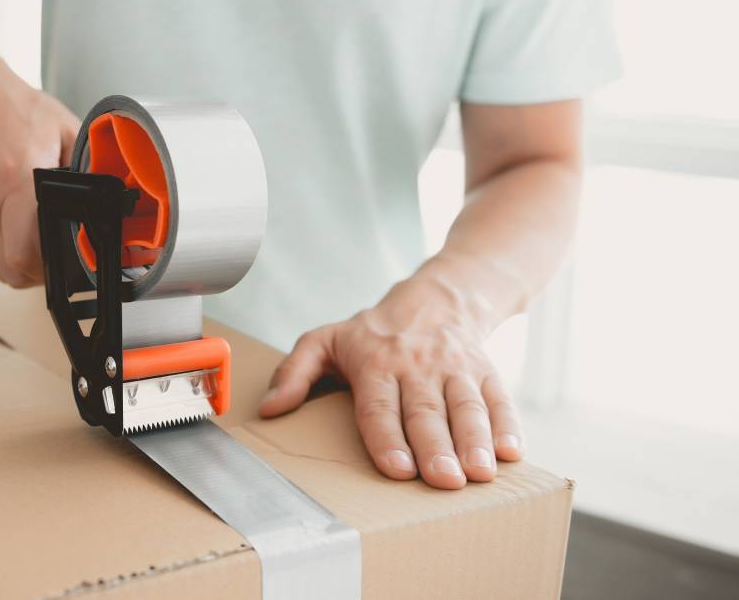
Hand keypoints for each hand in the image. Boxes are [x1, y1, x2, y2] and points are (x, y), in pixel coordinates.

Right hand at [0, 39, 79, 286]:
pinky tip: (9, 226)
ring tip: (32, 235)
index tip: (67, 260)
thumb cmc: (15, 111)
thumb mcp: (66, 131)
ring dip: (17, 262)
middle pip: (10, 270)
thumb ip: (89, 172)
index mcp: (15, 177)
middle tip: (54, 257)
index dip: (51, 268)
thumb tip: (115, 205)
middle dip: (38, 272)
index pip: (26, 253)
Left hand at [258, 274, 524, 488]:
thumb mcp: (324, 341)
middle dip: (436, 448)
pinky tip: (512, 451)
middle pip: (426, 411)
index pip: (380, 406)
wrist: (436, 299)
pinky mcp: (486, 372)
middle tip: (444, 480)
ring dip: (475, 441)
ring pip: (466, 406)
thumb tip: (269, 409)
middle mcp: (417, 367)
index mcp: (375, 364)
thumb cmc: (372, 333)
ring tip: (480, 473)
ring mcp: (455, 368)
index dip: (388, 438)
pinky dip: (508, 424)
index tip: (398, 468)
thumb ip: (294, 372)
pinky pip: (499, 398)